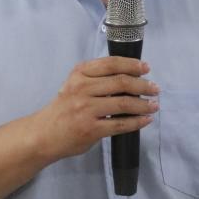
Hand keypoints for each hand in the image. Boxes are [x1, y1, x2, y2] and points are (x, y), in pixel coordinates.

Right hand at [29, 57, 158, 162]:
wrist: (43, 134)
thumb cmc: (63, 109)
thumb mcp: (74, 85)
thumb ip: (96, 79)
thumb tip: (130, 77)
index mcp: (79, 74)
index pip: (110, 64)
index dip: (132, 64)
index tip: (146, 68)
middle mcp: (82, 88)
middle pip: (121, 82)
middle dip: (143, 85)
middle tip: (155, 89)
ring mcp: (86, 109)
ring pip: (123, 103)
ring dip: (143, 104)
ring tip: (154, 105)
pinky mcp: (90, 129)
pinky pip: (120, 124)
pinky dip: (137, 122)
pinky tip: (145, 120)